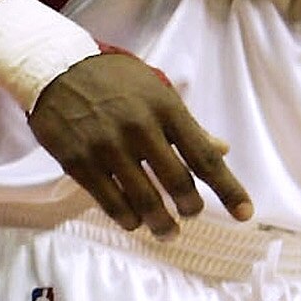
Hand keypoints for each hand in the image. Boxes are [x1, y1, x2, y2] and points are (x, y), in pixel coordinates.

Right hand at [30, 54, 252, 237]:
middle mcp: (139, 128)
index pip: (204, 156)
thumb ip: (188, 124)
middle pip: (177, 182)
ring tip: (167, 231)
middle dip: (190, 207)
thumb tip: (223, 150)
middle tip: (192, 214)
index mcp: (165, 108)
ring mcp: (107, 147)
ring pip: (144, 199)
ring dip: (160, 223)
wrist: (56, 68)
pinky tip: (134, 222)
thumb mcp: (156, 90)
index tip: (244, 213)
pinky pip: (110, 201)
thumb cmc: (114, 80)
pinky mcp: (79, 162)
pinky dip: (127, 218)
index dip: (228, 189)